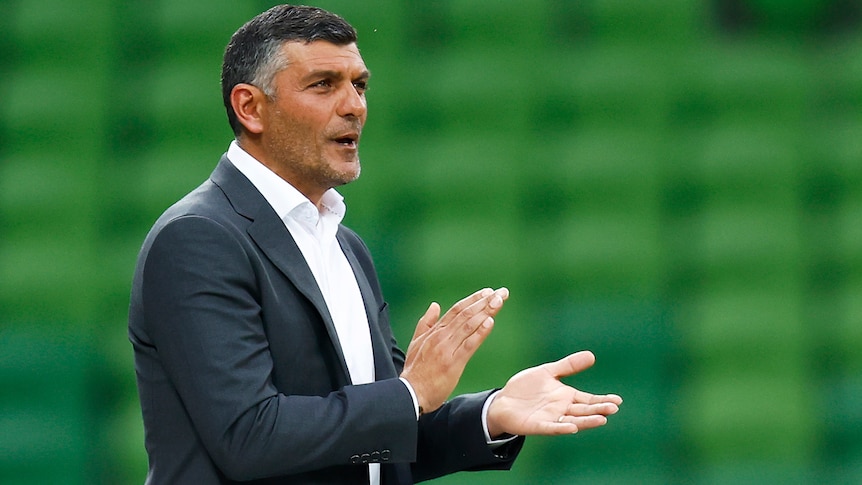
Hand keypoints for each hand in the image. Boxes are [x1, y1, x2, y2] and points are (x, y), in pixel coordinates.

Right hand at [400, 287, 508, 413]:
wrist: (410, 393)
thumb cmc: (414, 371)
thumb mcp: (416, 342)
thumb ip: (426, 323)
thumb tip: (435, 305)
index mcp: (434, 332)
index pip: (457, 310)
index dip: (473, 299)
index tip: (488, 292)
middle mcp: (441, 337)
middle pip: (466, 314)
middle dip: (485, 301)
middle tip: (502, 292)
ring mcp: (447, 349)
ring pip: (469, 325)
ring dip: (486, 311)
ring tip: (500, 301)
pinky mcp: (452, 363)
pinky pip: (469, 345)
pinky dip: (480, 333)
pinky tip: (490, 322)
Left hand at [486, 351, 621, 437]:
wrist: (503, 401)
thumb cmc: (526, 388)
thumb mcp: (548, 372)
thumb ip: (568, 366)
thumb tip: (591, 355)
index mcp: (566, 397)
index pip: (589, 399)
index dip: (602, 400)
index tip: (618, 400)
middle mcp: (562, 409)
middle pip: (584, 410)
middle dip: (599, 410)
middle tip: (613, 408)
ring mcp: (551, 419)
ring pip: (573, 421)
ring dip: (587, 421)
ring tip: (602, 420)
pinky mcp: (538, 425)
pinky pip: (552, 427)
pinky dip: (562, 428)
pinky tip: (573, 428)